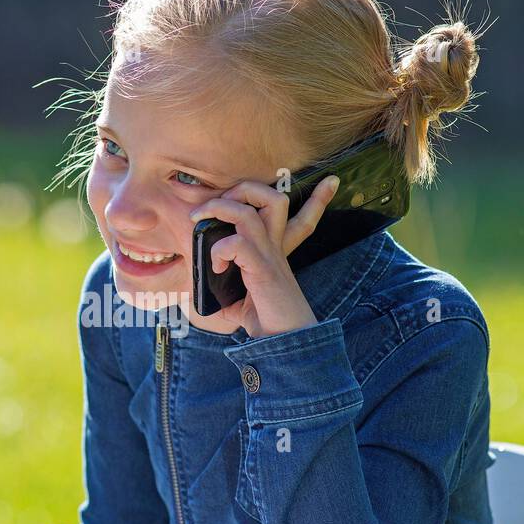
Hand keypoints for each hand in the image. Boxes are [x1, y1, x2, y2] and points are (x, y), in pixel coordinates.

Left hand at [189, 174, 340, 336]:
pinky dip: (218, 250)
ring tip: (200, 221)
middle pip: (273, 198)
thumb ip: (217, 290)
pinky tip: (215, 268)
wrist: (285, 342)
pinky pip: (236, 243)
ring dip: (219, 208)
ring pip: (249, 211)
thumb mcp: (236, 301)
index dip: (319, 198)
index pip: (303, 217)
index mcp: (275, 249)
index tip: (333, 181)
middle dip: (242, 188)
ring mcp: (269, 255)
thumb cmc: (263, 321)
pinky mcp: (261, 269)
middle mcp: (275, 247)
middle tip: (215, 204)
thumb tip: (190, 292)